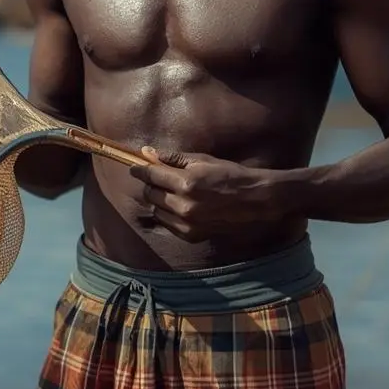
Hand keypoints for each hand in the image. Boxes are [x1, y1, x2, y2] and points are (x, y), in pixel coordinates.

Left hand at [128, 147, 285, 241]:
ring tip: (171, 193)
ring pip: (156, 210)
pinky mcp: (190, 236)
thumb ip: (174, 158)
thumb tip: (148, 153)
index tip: (134, 167)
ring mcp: (186, 223)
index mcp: (187, 182)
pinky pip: (167, 224)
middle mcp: (184, 205)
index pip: (152, 175)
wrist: (254, 201)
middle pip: (150, 194)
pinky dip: (168, 215)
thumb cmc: (230, 175)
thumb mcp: (204, 160)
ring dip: (158, 201)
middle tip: (158, 179)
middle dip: (150, 184)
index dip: (140, 170)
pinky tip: (180, 207)